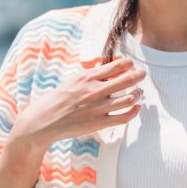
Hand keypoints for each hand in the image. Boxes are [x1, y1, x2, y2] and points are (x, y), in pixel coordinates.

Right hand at [11, 57, 144, 148]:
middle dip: (138, 75)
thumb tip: (105, 66)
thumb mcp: (72, 81)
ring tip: (138, 92)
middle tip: (142, 74)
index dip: (127, 64)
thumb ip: (90, 75)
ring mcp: (97, 108)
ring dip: (137, 94)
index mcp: (87, 77)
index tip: (130, 65)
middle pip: (126, 80)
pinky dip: (134, 111)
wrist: (44, 121)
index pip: (115, 65)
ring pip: (128, 98)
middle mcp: (94, 91)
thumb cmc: (58, 99)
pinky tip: (136, 108)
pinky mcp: (98, 123)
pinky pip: (123, 117)